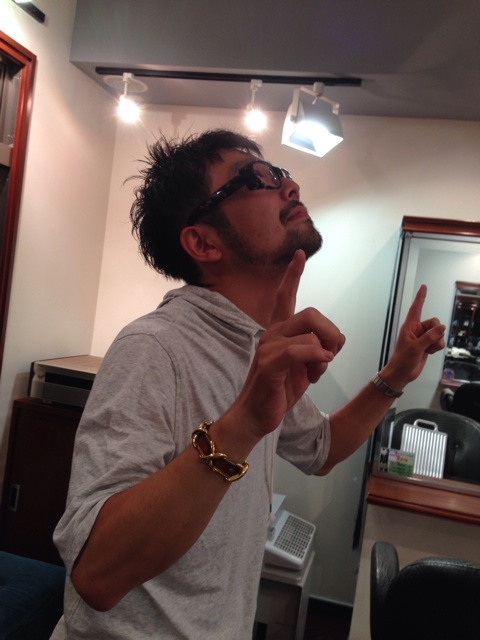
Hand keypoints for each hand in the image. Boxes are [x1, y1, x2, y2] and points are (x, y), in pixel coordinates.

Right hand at [230, 251, 344, 439]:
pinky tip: (317, 370)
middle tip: (331, 355)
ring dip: (324, 354)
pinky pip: (300, 350)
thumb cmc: (278, 391)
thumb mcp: (305, 368)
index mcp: (279, 332)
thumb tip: (334, 344)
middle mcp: (272, 334)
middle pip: (312, 314)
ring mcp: (268, 347)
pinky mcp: (269, 364)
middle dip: (331, 333)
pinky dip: (316, 357)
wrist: (255, 417)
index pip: (285, 297)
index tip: (298, 255)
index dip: (293, 276)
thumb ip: (318, 349)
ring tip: (316, 373)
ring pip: (310, 333)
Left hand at [383, 285, 444, 387]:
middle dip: (436, 332)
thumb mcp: (415, 347)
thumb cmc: (401, 360)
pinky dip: (437, 347)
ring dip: (437, 342)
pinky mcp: (427, 345)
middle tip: (430, 342)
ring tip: (428, 350)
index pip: (416, 308)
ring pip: (438, 333)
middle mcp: (416, 330)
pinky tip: (429, 352)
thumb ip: (429, 337)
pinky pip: (438, 341)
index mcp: (409, 327)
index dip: (420, 297)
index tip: (424, 287)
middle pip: (434, 323)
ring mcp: (422, 338)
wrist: (401, 373)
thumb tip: (441, 328)